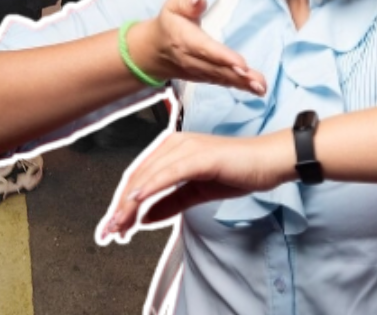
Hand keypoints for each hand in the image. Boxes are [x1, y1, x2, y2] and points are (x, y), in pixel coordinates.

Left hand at [100, 130, 294, 241]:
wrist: (267, 163)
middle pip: (138, 177)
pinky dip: (150, 187)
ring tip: (118, 224)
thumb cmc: (237, 171)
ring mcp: (186, 147)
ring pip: (148, 176)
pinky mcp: (199, 155)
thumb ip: (170, 203)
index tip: (114, 227)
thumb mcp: (197, 192)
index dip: (123, 203)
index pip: (139, 177)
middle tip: (109, 232)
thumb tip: (144, 218)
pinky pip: (169, 172)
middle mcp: (174, 144)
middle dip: (120, 207)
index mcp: (172, 149)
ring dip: (129, 202)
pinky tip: (137, 201)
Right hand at [128, 0, 267, 94]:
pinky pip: (222, 82)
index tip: (241, 64)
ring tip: (261, 87)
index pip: (205, 50)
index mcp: (184, 39)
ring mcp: (198, 71)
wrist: (154, 49)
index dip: (223, 57)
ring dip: (242, 84)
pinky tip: (256, 89)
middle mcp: (192, 59)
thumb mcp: (173, 5)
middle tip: (258, 82)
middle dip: (237, 76)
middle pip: (216, 69)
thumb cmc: (169, 23)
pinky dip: (239, 87)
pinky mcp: (205, 77)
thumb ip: (187, 2)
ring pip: (221, 78)